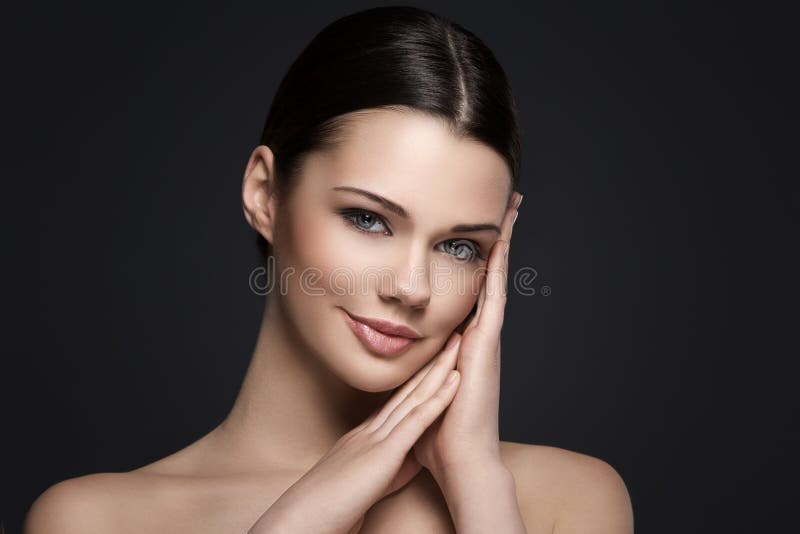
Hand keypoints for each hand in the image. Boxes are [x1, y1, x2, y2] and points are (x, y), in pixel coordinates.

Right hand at [247, 335, 465, 533]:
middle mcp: (371, 431)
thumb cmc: (329, 509)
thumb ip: (390, 469)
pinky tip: (455, 380)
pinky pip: (416, 420)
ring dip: (440, 369)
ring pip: (415, 396)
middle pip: (409, 391)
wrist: (305, 519)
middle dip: (432, 365)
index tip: (436, 361)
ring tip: (459, 344)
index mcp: (366, 438)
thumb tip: (413, 461)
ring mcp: (377, 438)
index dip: (419, 380)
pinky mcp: (384, 453)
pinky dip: (438, 398)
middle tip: (452, 339)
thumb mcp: (365, 483)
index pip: (399, 402)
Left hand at [413, 192, 522, 479]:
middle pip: (489, 277)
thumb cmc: (441, 433)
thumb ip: (417, 371)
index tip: (475, 232)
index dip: (474, 262)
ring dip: (502, 243)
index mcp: (464, 344)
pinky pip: (494, 298)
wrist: (462, 462)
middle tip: (505, 204)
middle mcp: (480, 336)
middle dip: (496, 240)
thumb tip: (395, 362)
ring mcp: (487, 339)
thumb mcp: (423, 391)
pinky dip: (498, 269)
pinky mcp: (486, 346)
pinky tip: (500, 241)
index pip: (470, 293)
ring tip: (509, 209)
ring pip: (495, 279)